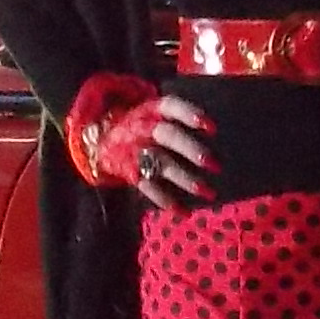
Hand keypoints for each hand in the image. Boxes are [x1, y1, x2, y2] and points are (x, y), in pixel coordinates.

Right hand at [63, 75, 215, 205]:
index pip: (172, 107)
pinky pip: (148, 186)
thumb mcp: (154, 112)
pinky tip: (183, 211)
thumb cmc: (142, 124)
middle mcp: (144, 128)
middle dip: (190, 149)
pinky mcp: (130, 171)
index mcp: (153, 110)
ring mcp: (136, 150)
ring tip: (208, 193)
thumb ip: (180, 118)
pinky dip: (164, 200)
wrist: (101, 138)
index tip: (212, 128)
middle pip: (168, 135)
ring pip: (161, 163)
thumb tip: (218, 131)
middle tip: (214, 164)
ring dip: (185, 178)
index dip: (191, 115)